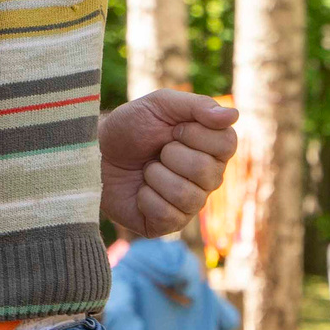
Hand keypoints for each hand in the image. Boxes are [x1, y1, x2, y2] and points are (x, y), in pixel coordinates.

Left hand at [100, 92, 238, 237]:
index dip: (196, 134)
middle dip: (172, 155)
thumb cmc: (129, 128)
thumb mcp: (160, 105)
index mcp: (213, 148)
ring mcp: (190, 203)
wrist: (96, 153)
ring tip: (147, 170)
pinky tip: (140, 192)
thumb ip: (197, 106)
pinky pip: (167, 215)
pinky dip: (146, 198)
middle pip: (208, 172)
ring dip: (157, 176)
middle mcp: (208, 178)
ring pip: (188, 196)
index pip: (227, 144)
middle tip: (157, 152)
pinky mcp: (168, 224)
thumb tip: (233, 116)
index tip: (173, 129)